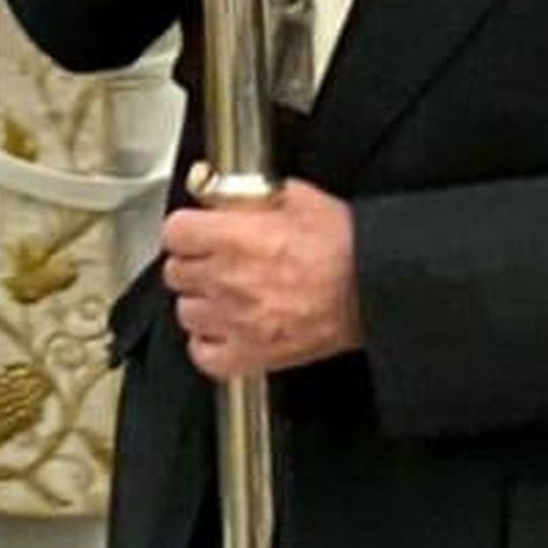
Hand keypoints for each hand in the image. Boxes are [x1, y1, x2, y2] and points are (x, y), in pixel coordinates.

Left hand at [163, 179, 360, 378]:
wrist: (372, 290)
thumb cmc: (344, 246)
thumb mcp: (298, 197)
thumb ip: (253, 195)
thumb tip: (227, 192)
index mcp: (235, 237)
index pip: (175, 232)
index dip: (185, 229)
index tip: (193, 231)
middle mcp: (229, 280)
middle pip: (176, 272)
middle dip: (192, 262)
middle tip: (210, 260)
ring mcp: (237, 321)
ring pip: (186, 313)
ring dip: (200, 302)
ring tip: (220, 294)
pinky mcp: (252, 354)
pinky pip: (204, 355)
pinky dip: (208, 343)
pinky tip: (222, 329)